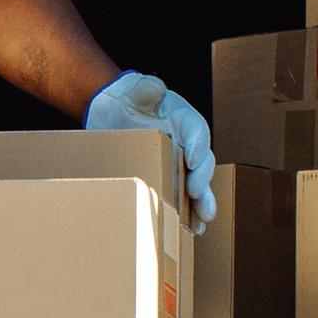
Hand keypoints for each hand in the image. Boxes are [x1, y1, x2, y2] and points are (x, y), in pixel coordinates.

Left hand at [85, 70, 216, 228]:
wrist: (114, 114)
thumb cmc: (130, 100)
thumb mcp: (136, 91)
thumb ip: (147, 89)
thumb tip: (155, 87)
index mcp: (186, 121)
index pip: (197, 133)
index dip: (198, 148)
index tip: (193, 162)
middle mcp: (189, 145)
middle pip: (202, 164)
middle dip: (202, 181)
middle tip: (197, 195)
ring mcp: (180, 164)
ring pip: (197, 186)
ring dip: (201, 204)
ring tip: (202, 221)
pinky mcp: (169, 179)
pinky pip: (184, 198)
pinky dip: (188, 213)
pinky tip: (191, 229)